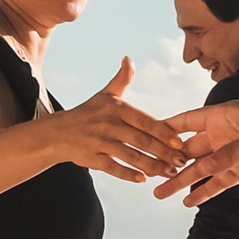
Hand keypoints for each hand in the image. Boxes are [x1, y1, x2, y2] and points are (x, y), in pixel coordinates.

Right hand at [53, 58, 187, 182]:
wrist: (57, 133)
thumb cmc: (87, 113)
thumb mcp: (105, 94)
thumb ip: (121, 79)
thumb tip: (128, 58)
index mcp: (116, 109)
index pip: (145, 121)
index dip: (163, 132)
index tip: (179, 142)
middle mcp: (108, 125)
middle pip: (141, 141)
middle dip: (163, 153)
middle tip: (181, 161)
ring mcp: (100, 142)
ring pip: (130, 156)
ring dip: (151, 166)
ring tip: (168, 173)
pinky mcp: (92, 158)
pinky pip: (113, 168)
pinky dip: (128, 175)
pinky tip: (143, 179)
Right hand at [156, 96, 238, 206]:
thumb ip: (229, 153)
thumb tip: (204, 168)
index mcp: (222, 116)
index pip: (186, 123)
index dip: (166, 132)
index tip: (144, 141)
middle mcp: (223, 134)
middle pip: (189, 150)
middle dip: (169, 162)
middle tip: (148, 176)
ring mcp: (233, 152)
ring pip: (202, 169)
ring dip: (183, 181)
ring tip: (161, 193)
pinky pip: (220, 181)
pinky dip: (206, 191)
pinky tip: (189, 201)